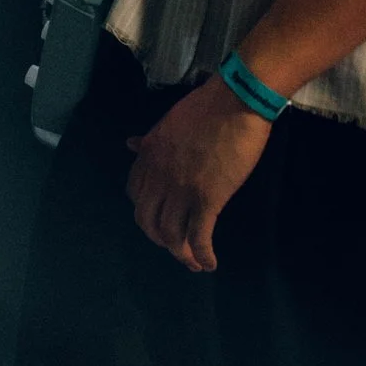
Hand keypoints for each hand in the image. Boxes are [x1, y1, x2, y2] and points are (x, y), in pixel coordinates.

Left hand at [126, 77, 268, 275]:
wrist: (235, 101)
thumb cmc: (208, 105)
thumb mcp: (168, 121)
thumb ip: (150, 140)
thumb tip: (130, 144)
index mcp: (149, 156)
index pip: (135, 194)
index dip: (145, 210)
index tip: (159, 216)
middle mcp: (159, 177)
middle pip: (148, 221)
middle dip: (159, 238)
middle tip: (174, 245)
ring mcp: (182, 190)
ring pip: (171, 235)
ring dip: (181, 255)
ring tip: (193, 263)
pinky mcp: (208, 199)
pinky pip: (199, 237)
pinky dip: (202, 256)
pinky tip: (209, 264)